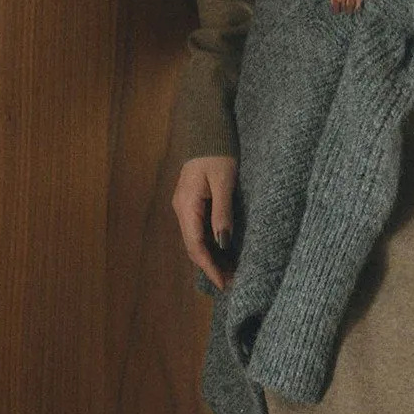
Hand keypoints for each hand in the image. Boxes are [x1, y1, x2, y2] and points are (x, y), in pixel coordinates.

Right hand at [172, 154, 238, 290]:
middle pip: (194, 247)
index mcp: (187, 206)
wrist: (207, 129)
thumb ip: (223, 212)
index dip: (209, 267)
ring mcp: (185, 206)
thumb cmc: (218, 153)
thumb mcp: (224, 182)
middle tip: (232, 282)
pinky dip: (211, 244)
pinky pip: (199, 230)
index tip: (224, 283)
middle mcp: (182, 210)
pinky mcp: (192, 202)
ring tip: (231, 271)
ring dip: (211, 257)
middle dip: (211, 266)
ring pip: (196, 240)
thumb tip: (223, 243)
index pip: (196, 246)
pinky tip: (224, 251)